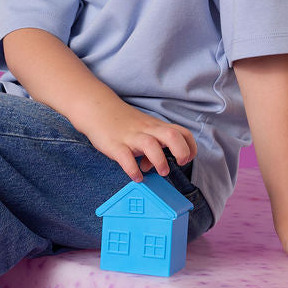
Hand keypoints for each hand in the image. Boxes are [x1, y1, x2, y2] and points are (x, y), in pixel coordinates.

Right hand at [80, 101, 197, 183]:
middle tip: (180, 163)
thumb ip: (152, 148)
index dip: (190, 147)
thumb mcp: (142, 131)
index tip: (187, 159)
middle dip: (181, 151)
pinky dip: (133, 170)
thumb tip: (153, 167)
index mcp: (156, 127)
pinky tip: (137, 177)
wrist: (97, 110)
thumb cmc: (123, 123)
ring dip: (160, 160)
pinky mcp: (115, 145)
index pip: (182, 132)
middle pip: (171, 135)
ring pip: (150, 144)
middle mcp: (146, 130)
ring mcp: (131, 137)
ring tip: (161, 172)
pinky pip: (125, 158)